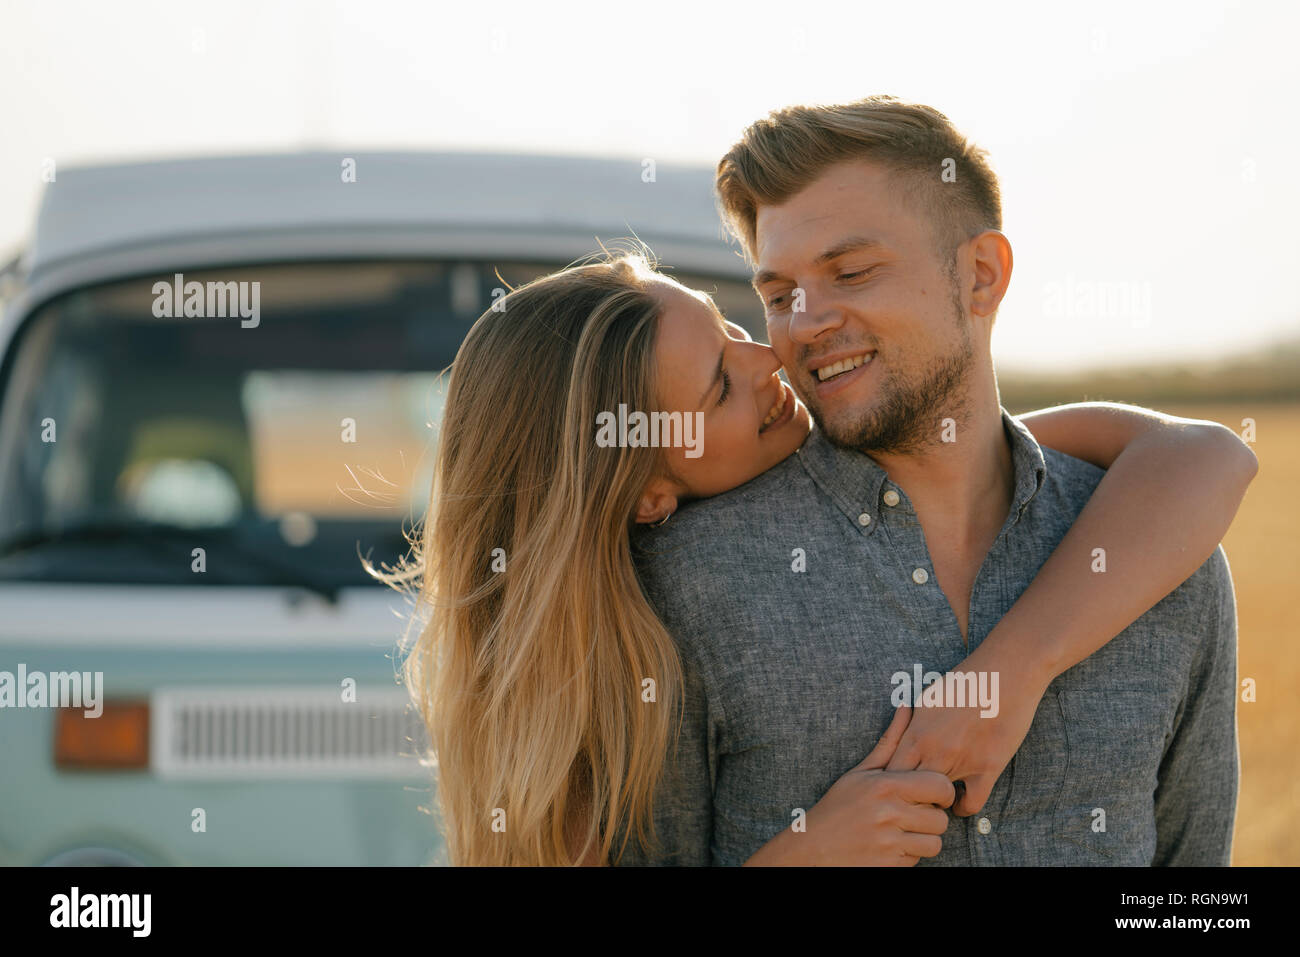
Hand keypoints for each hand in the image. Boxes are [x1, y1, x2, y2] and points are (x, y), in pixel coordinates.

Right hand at [745, 704, 953, 865]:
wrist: (812, 848)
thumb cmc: (838, 806)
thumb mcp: (860, 772)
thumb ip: (890, 741)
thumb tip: (906, 706)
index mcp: (885, 786)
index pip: (940, 786)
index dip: (943, 791)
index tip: (933, 794)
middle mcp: (890, 814)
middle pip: (941, 819)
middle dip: (933, 817)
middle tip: (917, 814)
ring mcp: (889, 843)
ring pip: (935, 843)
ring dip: (924, 839)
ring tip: (905, 830)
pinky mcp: (889, 865)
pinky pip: (918, 861)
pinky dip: (910, 854)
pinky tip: (892, 844)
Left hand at [884, 651, 1049, 815]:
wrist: (1006, 673)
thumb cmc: (966, 681)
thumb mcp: (928, 699)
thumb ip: (912, 723)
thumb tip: (900, 738)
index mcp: (915, 732)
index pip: (890, 773)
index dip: (891, 786)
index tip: (896, 789)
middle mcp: (933, 749)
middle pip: (908, 791)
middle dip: (908, 800)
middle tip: (914, 802)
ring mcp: (960, 760)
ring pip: (937, 800)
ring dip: (935, 803)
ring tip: (936, 801)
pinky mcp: (987, 767)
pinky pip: (971, 803)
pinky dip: (965, 806)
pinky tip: (963, 800)